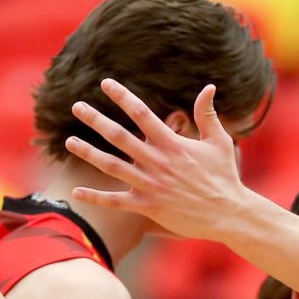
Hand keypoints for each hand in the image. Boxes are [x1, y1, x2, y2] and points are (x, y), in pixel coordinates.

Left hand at [64, 79, 257, 240]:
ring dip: (89, 153)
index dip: (122, 97)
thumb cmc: (224, 177)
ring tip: (69, 142)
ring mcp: (151, 185)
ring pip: (112, 166)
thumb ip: (207, 114)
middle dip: (96, 120)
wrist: (229, 213)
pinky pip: (116, 202)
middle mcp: (157, 162)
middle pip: (119, 136)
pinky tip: (76, 190)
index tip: (106, 84)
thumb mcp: (219, 141)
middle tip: (77, 107)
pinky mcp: (148, 207)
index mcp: (172, 144)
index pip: (142, 114)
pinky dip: (95, 196)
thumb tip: (208, 87)